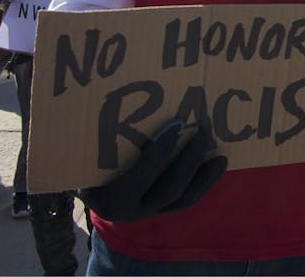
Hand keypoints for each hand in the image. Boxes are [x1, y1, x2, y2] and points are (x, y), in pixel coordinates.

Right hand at [79, 119, 226, 222]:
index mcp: (107, 197)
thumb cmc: (84, 161)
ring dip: (204, 176)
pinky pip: (186, 200)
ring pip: (182, 199)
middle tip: (204, 130)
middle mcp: (129, 211)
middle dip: (190, 160)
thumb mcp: (85, 154)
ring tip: (220, 155)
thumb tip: (102, 91)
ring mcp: (147, 212)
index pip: (138, 178)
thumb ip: (97, 138)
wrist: (85, 185)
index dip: (159, 154)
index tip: (176, 125)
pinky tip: (217, 165)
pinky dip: (204, 183)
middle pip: (168, 189)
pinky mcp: (161, 210)